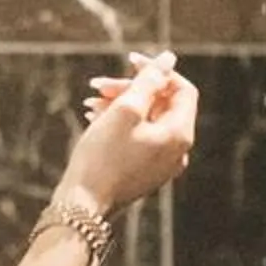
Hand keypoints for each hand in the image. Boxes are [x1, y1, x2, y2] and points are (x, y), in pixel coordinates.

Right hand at [63, 51, 198, 211]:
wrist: (83, 205)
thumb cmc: (103, 157)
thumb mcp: (125, 110)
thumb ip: (149, 81)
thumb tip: (169, 59)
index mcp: (179, 135)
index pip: (181, 89)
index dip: (158, 71)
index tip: (129, 61)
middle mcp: (177, 151)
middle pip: (161, 105)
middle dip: (131, 89)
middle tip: (99, 85)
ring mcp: (161, 164)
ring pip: (146, 120)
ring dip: (121, 105)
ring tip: (90, 102)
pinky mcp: (144, 172)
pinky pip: (138, 138)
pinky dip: (120, 124)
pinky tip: (95, 118)